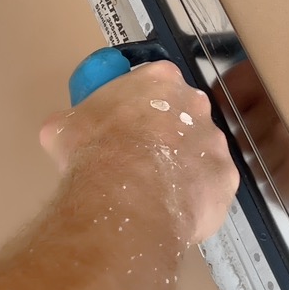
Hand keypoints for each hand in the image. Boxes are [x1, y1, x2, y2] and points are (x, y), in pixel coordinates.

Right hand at [39, 61, 239, 242]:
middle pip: (183, 115)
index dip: (139, 106)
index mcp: (160, 79)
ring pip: (199, 153)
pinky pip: (209, 188)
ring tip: (154, 191)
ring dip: (181, 168)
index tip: (126, 126)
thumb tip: (62, 134)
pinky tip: (171, 210)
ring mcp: (215, 141)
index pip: (155, 83)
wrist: (126, 198)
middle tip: (140, 159)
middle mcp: (196, 103)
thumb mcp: (63, 129)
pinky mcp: (226, 178)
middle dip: (166, 135)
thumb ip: (71, 123)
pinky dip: (194, 199)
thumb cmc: (94, 152)